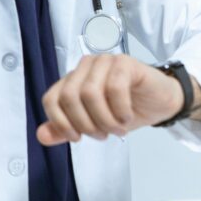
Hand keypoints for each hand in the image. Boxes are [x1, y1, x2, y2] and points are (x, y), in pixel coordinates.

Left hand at [36, 54, 184, 144]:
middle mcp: (84, 67)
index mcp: (71, 80)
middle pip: (69, 97)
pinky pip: (115, 88)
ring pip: (90, 93)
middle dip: (86, 124)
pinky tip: (127, 117)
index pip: (51, 99)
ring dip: (105, 119)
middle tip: (103, 135)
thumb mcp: (93, 124)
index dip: (61, 123)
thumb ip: (66, 129)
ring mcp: (104, 62)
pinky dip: (120, 110)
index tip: (77, 138)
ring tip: (118, 129)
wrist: (159, 102)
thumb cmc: (125, 110)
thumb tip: (41, 136)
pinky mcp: (125, 63)